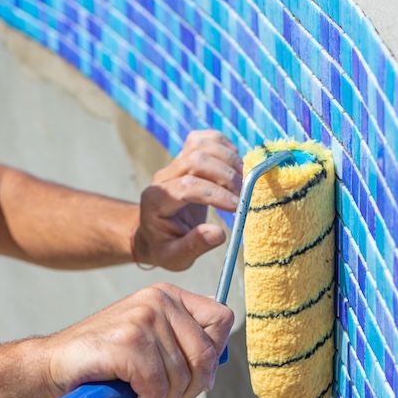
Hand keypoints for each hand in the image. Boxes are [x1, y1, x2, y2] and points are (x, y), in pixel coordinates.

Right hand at [44, 283, 233, 397]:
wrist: (53, 363)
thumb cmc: (104, 358)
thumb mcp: (148, 337)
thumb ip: (181, 342)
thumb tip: (215, 367)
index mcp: (168, 295)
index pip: (222, 319)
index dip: (214, 355)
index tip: (193, 376)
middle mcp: (159, 301)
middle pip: (206, 356)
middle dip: (189, 389)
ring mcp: (143, 320)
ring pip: (181, 378)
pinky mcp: (128, 343)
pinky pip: (156, 389)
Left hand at [134, 130, 242, 270]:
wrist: (153, 234)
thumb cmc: (165, 247)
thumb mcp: (175, 257)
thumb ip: (194, 246)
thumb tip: (218, 233)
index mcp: (156, 201)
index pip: (187, 186)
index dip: (216, 193)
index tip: (237, 207)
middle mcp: (163, 178)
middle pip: (195, 159)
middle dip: (225, 175)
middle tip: (244, 195)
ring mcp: (173, 164)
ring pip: (200, 145)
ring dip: (228, 158)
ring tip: (243, 181)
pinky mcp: (185, 158)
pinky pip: (203, 139)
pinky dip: (223, 145)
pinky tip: (235, 164)